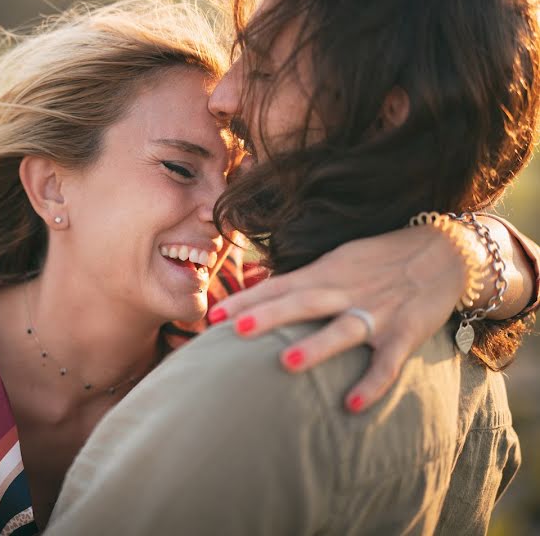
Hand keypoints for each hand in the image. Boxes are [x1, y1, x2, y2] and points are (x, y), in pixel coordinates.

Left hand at [208, 225, 465, 412]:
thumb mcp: (336, 261)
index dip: (247, 299)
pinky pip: (387, 362)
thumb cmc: (376, 260)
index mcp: (325, 272)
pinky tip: (350, 406)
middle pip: (303, 302)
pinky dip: (371, 384)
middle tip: (235, 329)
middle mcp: (346, 290)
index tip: (214, 315)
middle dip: (269, 315)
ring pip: (341, 330)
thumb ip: (300, 280)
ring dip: (315, 346)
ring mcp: (376, 312)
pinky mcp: (404, 333)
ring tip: (285, 362)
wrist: (443, 252)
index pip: (279, 285)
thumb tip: (256, 293)